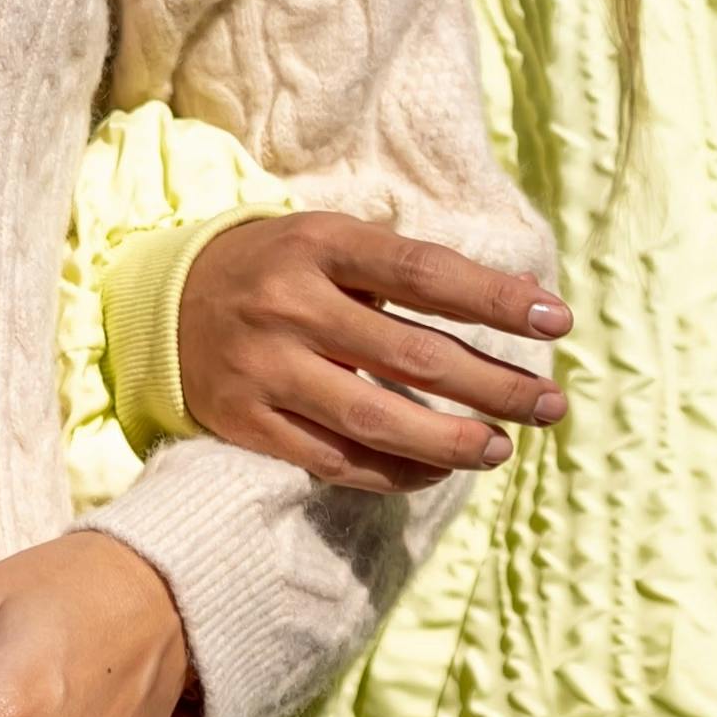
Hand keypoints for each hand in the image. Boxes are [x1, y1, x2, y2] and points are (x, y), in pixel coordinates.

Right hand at [171, 215, 563, 492]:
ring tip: (501, 448)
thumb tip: (526, 295)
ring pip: (376, 417)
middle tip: (551, 405)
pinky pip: (336, 460)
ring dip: (452, 441)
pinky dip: (396, 471)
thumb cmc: (277, 272)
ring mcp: (265, 368)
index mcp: (319, 244)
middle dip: (494, 385)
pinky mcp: (246, 423)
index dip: (496, 300)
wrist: (159, 306)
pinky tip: (438, 469)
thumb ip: (423, 271)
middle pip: (413, 353)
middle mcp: (290, 304)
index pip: (425, 272)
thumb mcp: (338, 248)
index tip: (557, 322)